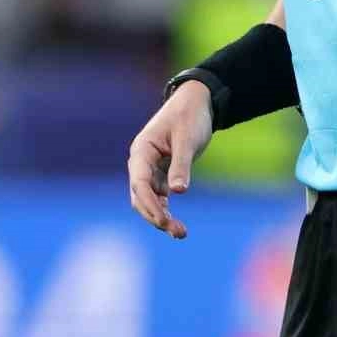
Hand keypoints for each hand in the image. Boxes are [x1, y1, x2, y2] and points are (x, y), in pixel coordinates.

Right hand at [127, 81, 213, 239]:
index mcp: (142, 150)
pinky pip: (159, 197)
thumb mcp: (187, 138)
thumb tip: (178, 192)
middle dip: (155, 216)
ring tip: (181, 233)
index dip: (150, 204)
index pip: (139, 183)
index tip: (163, 221)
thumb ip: (181, 164)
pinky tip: (177, 226)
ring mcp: (149, 169)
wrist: (196, 102)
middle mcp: (141, 162)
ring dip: (161, 217)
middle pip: (141, 196)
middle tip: (178, 232)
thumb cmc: (190, 116)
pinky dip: (166, 210)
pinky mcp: (161, 173)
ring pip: (149, 200)